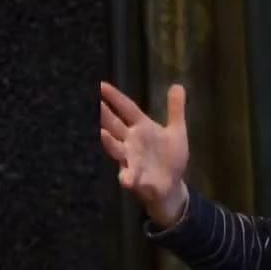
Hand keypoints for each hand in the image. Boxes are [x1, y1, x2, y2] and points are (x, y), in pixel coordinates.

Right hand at [99, 81, 189, 225]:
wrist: (172, 185)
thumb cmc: (170, 156)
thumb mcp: (176, 131)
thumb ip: (175, 110)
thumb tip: (178, 85)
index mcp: (142, 127)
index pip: (126, 108)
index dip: (115, 97)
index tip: (101, 84)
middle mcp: (131, 141)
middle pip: (114, 125)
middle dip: (103, 114)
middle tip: (92, 101)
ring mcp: (131, 159)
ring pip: (116, 149)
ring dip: (109, 142)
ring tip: (101, 133)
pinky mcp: (136, 178)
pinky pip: (129, 177)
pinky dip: (127, 178)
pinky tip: (126, 179)